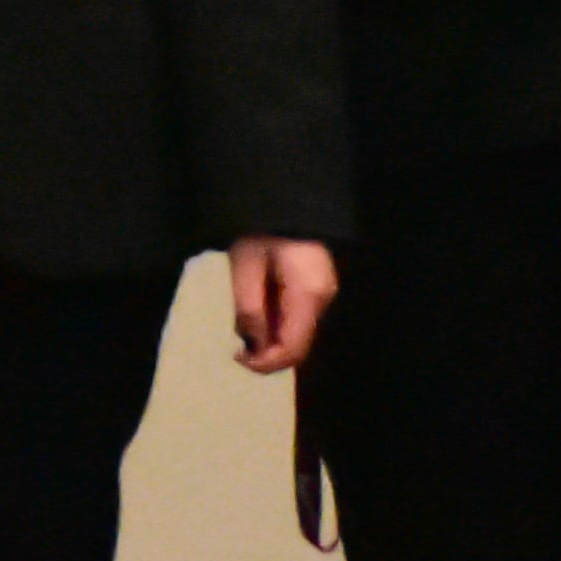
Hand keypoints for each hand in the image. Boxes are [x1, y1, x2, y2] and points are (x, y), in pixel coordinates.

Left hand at [232, 233, 335, 373]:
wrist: (284, 196)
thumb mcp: (245, 267)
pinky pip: (299, 317)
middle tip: (236, 343)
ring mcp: (324, 293)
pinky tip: (260, 303)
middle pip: (298, 345)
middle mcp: (323, 299)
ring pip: (298, 333)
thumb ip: (249, 309)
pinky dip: (277, 321)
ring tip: (246, 314)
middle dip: (266, 351)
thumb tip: (252, 345)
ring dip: (270, 335)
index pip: (292, 349)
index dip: (264, 364)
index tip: (236, 356)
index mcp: (307, 296)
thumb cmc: (261, 229)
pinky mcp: (319, 287)